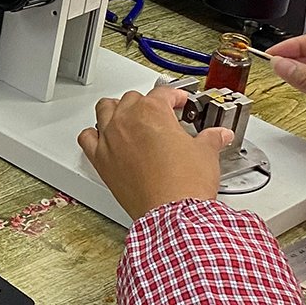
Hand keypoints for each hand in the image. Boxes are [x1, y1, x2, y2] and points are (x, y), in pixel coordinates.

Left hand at [78, 86, 235, 219]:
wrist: (171, 213)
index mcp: (152, 112)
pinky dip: (93, 135)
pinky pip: (86, 138)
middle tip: (159, 114)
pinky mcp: (100, 160)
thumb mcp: (206, 154)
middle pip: (132, 99)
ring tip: (129, 117)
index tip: (179, 101)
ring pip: (105, 110)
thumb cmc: (184, 183)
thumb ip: (211, 139)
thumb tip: (219, 135)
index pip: (162, 93)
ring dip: (116, 110)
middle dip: (147, 104)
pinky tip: (103, 137)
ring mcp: (110, 139)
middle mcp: (126, 120)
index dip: (174, 96)